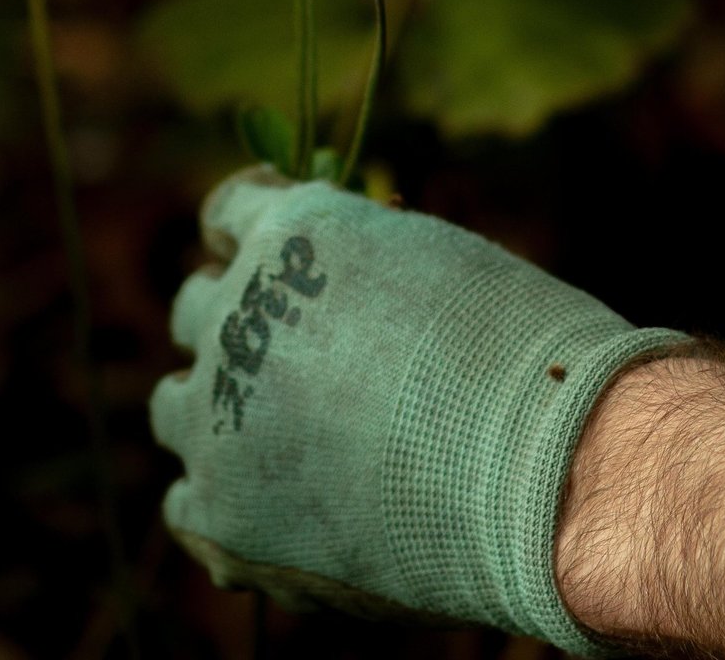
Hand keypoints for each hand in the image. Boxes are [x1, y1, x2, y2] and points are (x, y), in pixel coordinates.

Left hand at [149, 167, 687, 653]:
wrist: (549, 476)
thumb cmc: (530, 363)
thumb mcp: (444, 270)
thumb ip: (364, 275)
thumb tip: (339, 302)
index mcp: (293, 232)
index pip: (229, 212)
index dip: (253, 238)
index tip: (278, 264)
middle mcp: (235, 313)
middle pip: (197, 308)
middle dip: (240, 328)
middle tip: (297, 368)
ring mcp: (217, 417)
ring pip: (174, 406)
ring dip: (216, 413)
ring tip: (277, 445)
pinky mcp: (221, 512)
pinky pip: (187, 502)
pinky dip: (222, 501)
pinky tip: (274, 511)